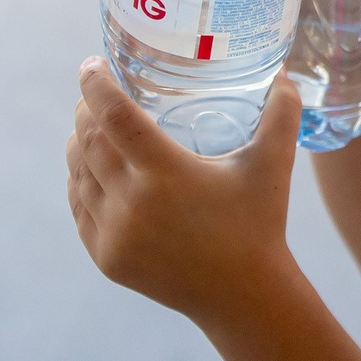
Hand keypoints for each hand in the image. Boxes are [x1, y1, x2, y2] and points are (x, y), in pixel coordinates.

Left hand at [65, 60, 300, 319]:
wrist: (243, 296)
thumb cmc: (259, 224)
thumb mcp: (273, 165)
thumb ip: (281, 114)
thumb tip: (282, 72)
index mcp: (166, 173)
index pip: (114, 115)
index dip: (96, 84)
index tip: (91, 64)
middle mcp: (132, 203)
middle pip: (88, 140)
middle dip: (85, 110)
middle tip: (94, 93)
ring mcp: (115, 233)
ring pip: (77, 173)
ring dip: (77, 143)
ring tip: (89, 127)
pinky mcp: (106, 257)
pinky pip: (79, 208)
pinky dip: (78, 182)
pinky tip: (88, 170)